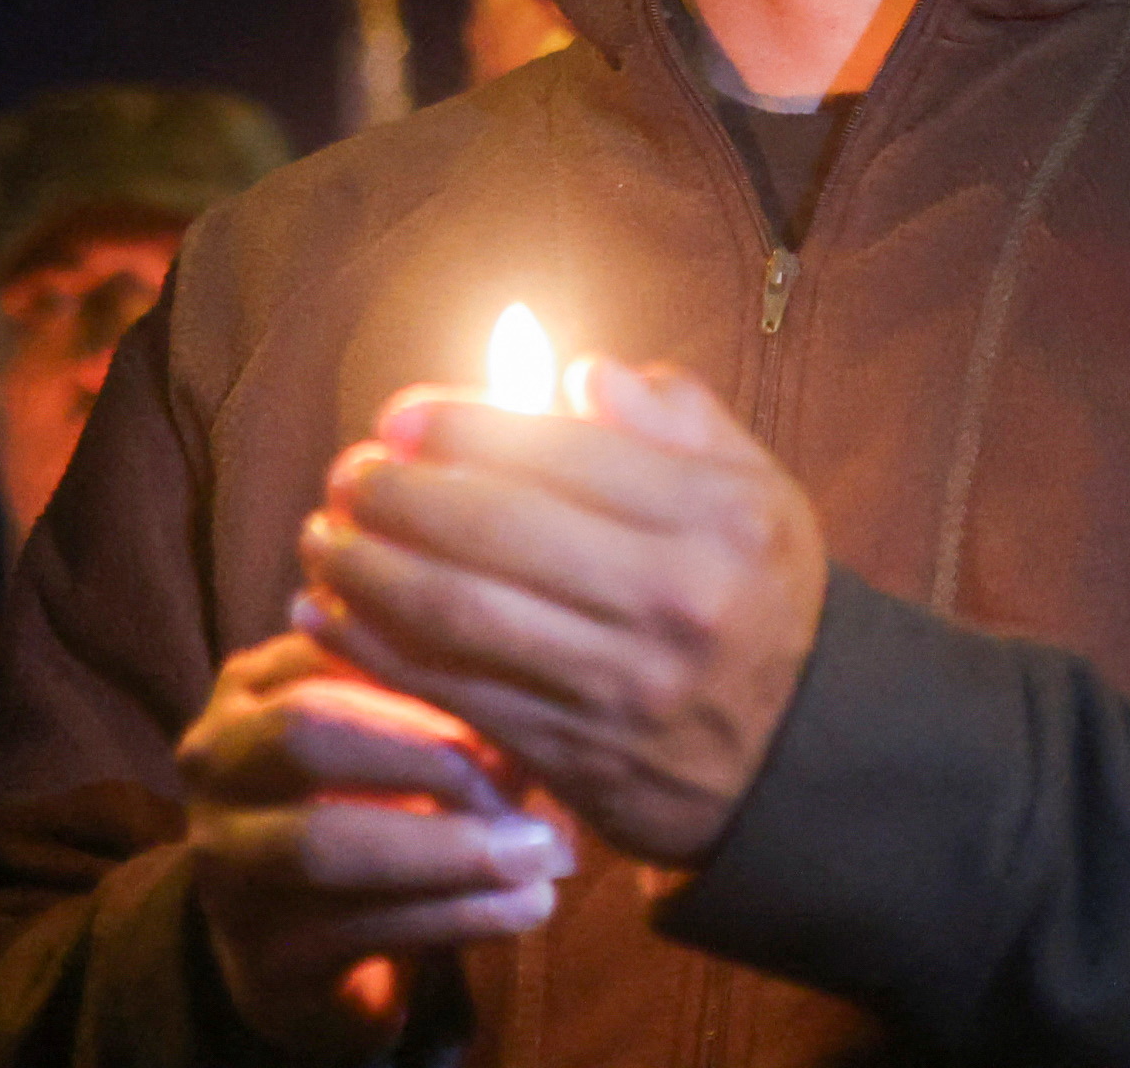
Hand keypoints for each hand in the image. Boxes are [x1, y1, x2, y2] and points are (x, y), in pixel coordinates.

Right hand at [175, 630, 571, 1063]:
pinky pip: (359, 927)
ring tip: (539, 854)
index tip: (521, 694)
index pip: (330, 646)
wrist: (304, 958)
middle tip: (521, 779)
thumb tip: (532, 729)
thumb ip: (448, 719)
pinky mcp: (259, 955)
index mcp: (249, 688)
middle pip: (307, 731)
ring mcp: (222, 863)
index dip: (429, 669)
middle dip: (425, 755)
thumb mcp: (397, 750)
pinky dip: (455, 914)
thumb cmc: (369, 819)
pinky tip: (523, 907)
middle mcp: (214, 763)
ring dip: (446, 847)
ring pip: (324, 842)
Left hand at [292, 356, 828, 868]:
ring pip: (461, 617)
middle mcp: (671, 600)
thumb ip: (673, 418)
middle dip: (398, 494)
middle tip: (349, 472)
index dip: (460, 425)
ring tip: (322, 535)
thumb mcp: (753, 488)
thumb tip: (577, 371)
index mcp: (715, 516)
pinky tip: (326, 615)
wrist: (806, 754)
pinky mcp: (578, 758)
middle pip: (495, 532)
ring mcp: (621, 688)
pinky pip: (455, 695)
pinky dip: (376, 652)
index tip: (398, 415)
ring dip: (368, 571)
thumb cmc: (756, 593)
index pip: (560, 450)